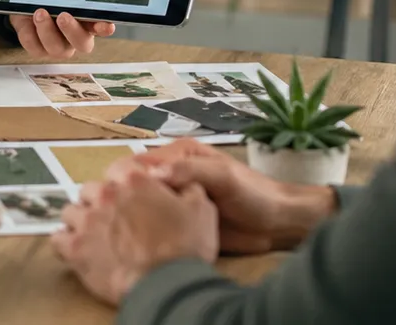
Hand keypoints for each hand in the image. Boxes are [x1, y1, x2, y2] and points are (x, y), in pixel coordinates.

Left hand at [11, 10, 114, 59]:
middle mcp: (74, 38)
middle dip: (73, 31)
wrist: (24, 3)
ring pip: (57, 49)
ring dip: (48, 31)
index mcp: (87, 23)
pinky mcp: (37, 50)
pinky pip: (34, 48)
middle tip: (63, 16)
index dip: (104, 29)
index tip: (106, 25)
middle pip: (83, 44)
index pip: (101, 28)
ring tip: (40, 13)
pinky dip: (30, 35)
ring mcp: (57, 47)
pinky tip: (27, 21)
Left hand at [53, 167, 218, 304]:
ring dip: (81, 220)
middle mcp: (106, 194)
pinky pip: (58, 239)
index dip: (125, 182)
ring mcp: (87, 220)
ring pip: (72, 211)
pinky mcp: (75, 248)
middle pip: (92, 189)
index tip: (130, 195)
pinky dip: (64, 242)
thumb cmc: (184, 248)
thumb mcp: (202, 209)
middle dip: (101, 201)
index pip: (119, 169)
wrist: (167, 284)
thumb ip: (188, 188)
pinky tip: (75, 248)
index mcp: (134, 180)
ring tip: (93, 233)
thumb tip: (184, 184)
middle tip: (114, 218)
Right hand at [131, 139, 337, 253]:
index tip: (119, 198)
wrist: (277, 224)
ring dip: (132, 215)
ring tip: (127, 232)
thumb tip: (153, 173)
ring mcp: (175, 199)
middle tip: (121, 219)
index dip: (124, 179)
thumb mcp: (224, 176)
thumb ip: (190, 171)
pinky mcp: (179, 221)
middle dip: (124, 199)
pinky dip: (145, 230)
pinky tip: (141, 241)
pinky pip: (155, 223)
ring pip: (140, 205)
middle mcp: (172, 174)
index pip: (138, 162)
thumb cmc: (254, 194)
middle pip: (133, 184)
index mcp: (179, 155)